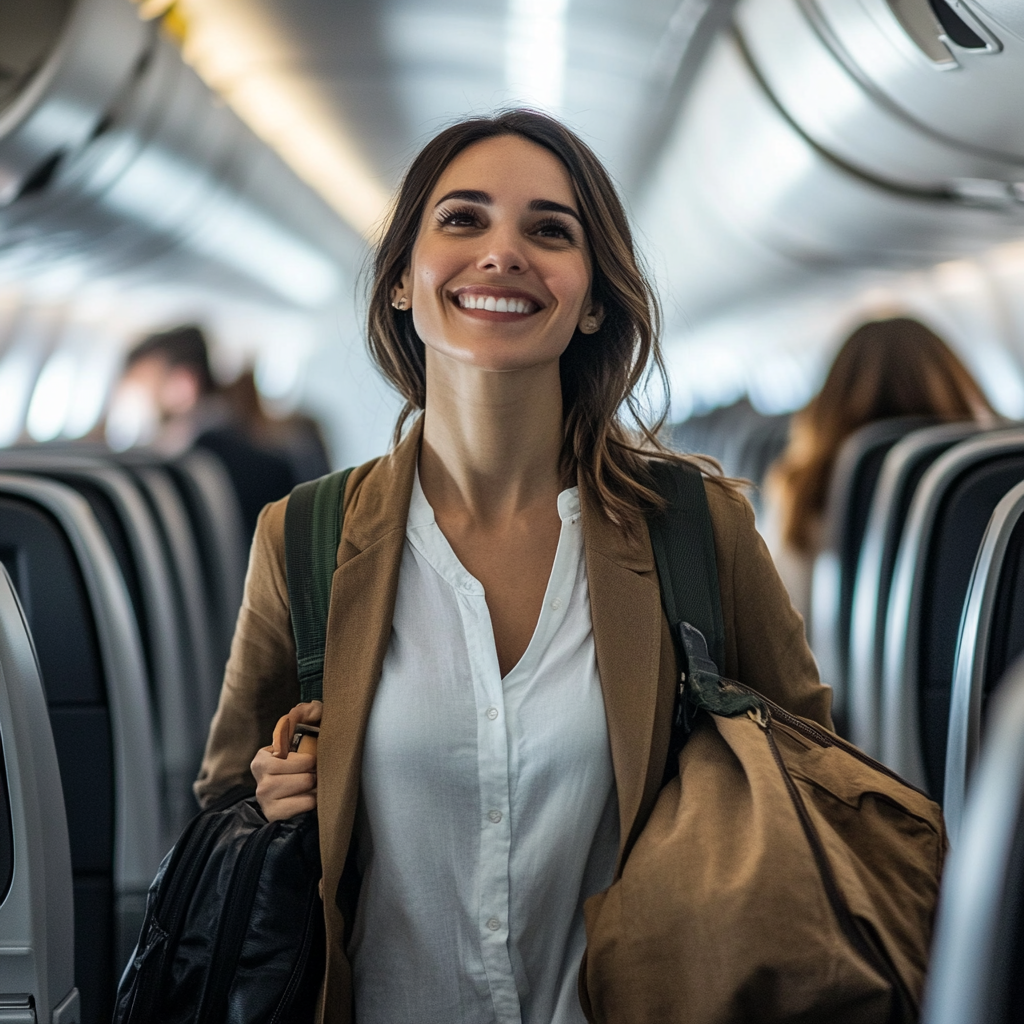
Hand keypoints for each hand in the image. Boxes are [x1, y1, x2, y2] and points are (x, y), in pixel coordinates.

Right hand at [251, 700, 321, 820]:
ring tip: (311, 786)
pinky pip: (305, 804)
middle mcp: (259, 779)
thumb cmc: (302, 765)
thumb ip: (309, 715)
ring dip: (314, 787)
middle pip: (301, 772)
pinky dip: (312, 801)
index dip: (307, 758)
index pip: (289, 756)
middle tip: (313, 775)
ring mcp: (265, 800)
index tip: (310, 760)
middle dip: (313, 773)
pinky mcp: (274, 816)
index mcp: (263, 758)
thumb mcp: (304, 737)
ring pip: (305, 785)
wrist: (294, 799)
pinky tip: (308, 799)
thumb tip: (310, 706)